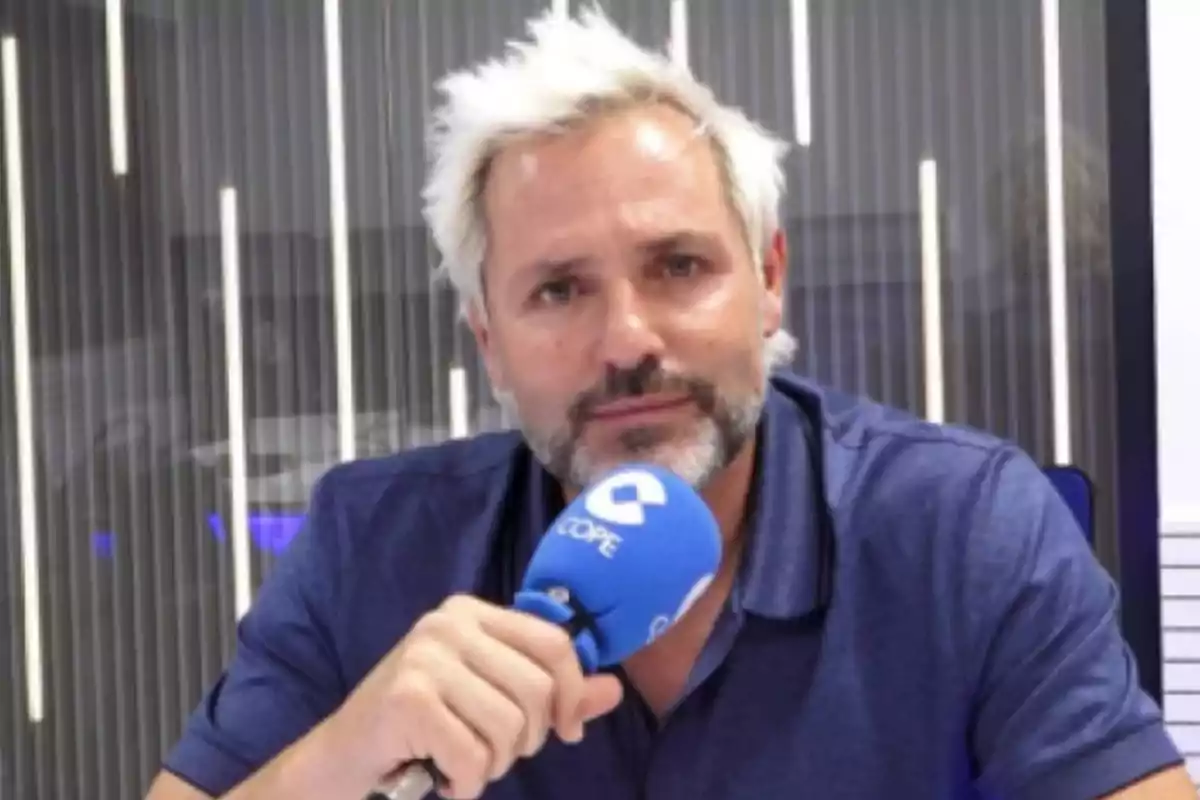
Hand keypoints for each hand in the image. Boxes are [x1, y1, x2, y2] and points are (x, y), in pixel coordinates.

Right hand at [330, 594, 623, 799]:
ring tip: (464, 763)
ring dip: (494, 764)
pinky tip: (443, 779)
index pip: (554, 644)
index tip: (564, 730)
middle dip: (528, 738)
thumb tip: (615, 689)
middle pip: (538, 688)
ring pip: (509, 725)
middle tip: (494, 754)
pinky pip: (474, 755)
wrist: (341, 759)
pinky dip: (466, 783)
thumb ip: (553, 694)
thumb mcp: (492, 700)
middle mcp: (448, 623)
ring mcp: (424, 656)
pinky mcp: (407, 698)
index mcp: (472, 612)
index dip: (572, 693)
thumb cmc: (422, 730)